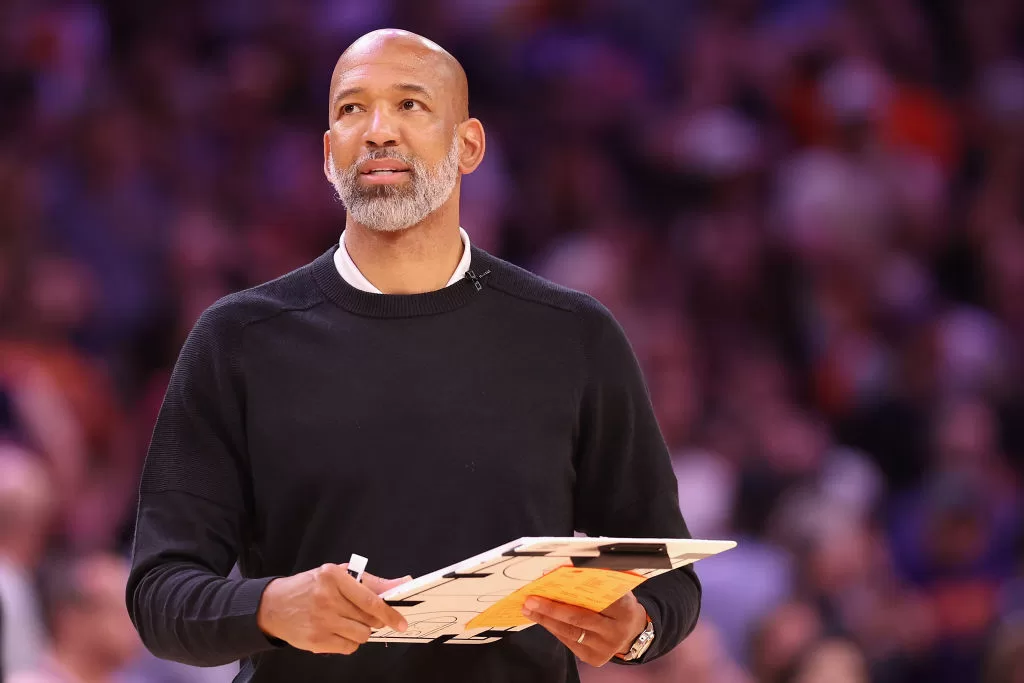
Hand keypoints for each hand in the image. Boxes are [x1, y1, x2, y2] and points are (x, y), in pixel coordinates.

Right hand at [257, 563, 410, 654]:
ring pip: (361, 635)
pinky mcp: (316, 641)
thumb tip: (403, 583)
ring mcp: (321, 621)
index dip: (390, 613)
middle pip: (368, 619)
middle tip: (366, 616)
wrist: (274, 606)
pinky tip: (338, 631)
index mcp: (333, 577)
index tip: (402, 622)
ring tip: (347, 621)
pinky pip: (348, 647)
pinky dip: (349, 642)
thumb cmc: (311, 587)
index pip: (370, 600)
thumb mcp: (339, 575)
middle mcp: (327, 599)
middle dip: (374, 620)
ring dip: (361, 631)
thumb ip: (372, 582)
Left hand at [521, 592, 647, 666]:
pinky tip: (542, 619)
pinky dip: (554, 629)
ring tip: (530, 609)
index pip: (597, 598)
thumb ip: (600, 583)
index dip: (572, 590)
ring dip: (546, 620)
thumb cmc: (620, 606)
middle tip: (532, 600)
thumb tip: (567, 570)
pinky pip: (569, 642)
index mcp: (625, 610)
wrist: (632, 633)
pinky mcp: (594, 658)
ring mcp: (604, 648)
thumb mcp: (617, 591)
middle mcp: (615, 632)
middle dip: (551, 608)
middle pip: (578, 618)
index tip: (553, 580)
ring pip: (570, 632)